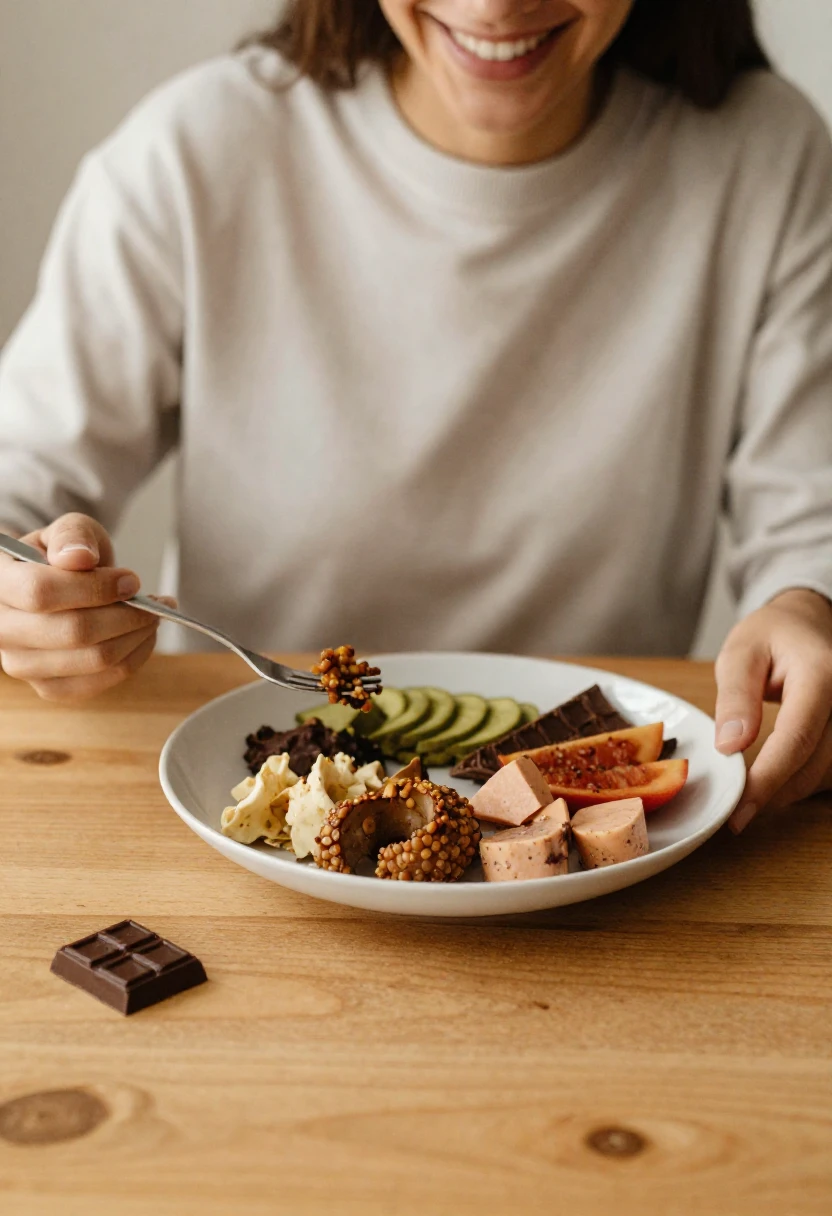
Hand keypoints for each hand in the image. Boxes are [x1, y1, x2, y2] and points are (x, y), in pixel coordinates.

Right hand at [0, 512, 173, 702]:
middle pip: (74, 632)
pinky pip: (100, 683)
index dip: (95, 588)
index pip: (41, 592)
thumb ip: (72, 536)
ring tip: (153, 616)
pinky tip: (142, 637)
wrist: (54, 588)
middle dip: (127, 615)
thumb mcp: (67, 532)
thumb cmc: (60, 557)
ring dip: (136, 637)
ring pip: (94, 660)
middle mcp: (0, 630)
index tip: (132, 581)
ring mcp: (20, 664)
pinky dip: (133, 659)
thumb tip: (79, 558)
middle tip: (155, 602)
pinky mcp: (47, 688)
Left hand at [714, 588, 831, 832]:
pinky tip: (778, 779)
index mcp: (822, 675)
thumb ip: (735, 698)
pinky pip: (831, 770)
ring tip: (752, 791)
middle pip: (816, 763)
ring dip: (790, 790)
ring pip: (827, 773)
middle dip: (775, 792)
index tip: (741, 808)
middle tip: (737, 811)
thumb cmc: (772, 635)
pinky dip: (804, 780)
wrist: (807, 624)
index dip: (769, 779)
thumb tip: (730, 746)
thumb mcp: (740, 653)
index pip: (798, 738)